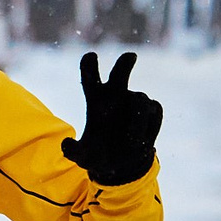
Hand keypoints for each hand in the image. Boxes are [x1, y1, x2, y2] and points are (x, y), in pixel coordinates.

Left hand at [59, 51, 163, 185]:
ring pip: (140, 99)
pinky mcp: (153, 111)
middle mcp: (116, 96)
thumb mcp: (82, 157)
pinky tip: (142, 142)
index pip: (90, 78)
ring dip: (138, 118)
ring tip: (132, 140)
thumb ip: (72, 151)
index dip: (89, 66)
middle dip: (124, 63)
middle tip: (130, 56)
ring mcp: (135, 101)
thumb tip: (66, 144)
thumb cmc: (98, 154)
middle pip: (119, 73)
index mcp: (96, 100)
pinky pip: (154, 112)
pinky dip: (149, 127)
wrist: (122, 165)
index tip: (91, 56)